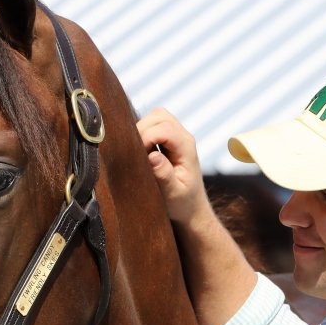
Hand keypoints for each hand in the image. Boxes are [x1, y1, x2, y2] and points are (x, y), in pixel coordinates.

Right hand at [136, 108, 212, 226]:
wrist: (191, 208)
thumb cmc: (183, 203)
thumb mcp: (173, 194)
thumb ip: (164, 175)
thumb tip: (152, 157)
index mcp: (187, 148)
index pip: (164, 129)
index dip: (146, 138)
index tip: (138, 156)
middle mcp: (183, 137)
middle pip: (159, 116)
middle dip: (141, 130)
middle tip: (134, 153)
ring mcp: (177, 137)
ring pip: (155, 117)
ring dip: (141, 130)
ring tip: (137, 152)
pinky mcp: (168, 140)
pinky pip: (153, 125)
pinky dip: (143, 134)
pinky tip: (140, 152)